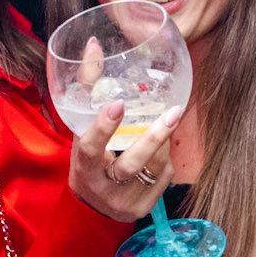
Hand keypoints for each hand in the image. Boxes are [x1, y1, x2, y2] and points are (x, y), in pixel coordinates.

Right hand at [69, 101, 181, 223]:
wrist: (92, 207)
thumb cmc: (89, 161)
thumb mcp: (81, 132)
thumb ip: (88, 92)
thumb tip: (94, 47)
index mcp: (84, 170)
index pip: (90, 149)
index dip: (103, 128)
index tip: (118, 103)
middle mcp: (103, 190)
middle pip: (131, 163)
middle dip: (154, 137)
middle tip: (173, 112)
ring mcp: (125, 202)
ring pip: (154, 167)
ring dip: (163, 143)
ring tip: (166, 124)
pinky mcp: (142, 209)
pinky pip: (163, 177)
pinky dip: (164, 159)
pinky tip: (159, 151)